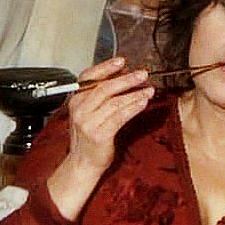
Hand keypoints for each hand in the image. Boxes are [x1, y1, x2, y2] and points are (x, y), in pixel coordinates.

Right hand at [47, 57, 153, 219]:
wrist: (83, 163)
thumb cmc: (90, 136)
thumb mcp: (90, 112)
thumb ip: (101, 95)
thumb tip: (124, 76)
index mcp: (76, 100)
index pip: (89, 77)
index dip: (106, 67)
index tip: (122, 61)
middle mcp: (79, 109)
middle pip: (105, 88)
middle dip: (126, 79)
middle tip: (142, 74)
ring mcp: (88, 122)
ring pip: (114, 102)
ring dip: (134, 94)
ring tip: (149, 90)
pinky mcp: (99, 135)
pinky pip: (119, 117)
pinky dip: (133, 108)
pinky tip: (143, 103)